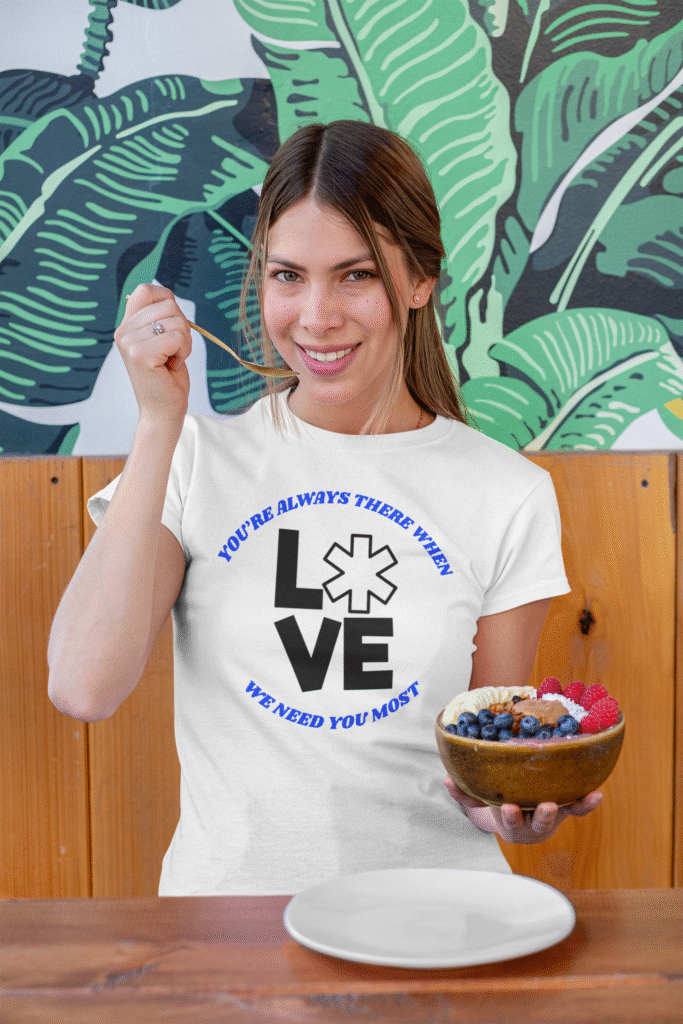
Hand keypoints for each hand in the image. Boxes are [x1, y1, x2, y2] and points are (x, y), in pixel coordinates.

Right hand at [114, 284, 191, 424]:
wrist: (162, 412)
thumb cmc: (167, 377)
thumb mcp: (162, 340)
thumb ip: (160, 318)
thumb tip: (168, 296)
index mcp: (127, 325)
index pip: (146, 290)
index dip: (168, 300)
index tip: (172, 326)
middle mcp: (123, 331)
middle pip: (168, 304)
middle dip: (183, 327)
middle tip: (174, 350)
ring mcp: (129, 342)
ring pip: (176, 320)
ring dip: (185, 342)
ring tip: (172, 359)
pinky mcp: (140, 354)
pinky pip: (176, 337)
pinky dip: (183, 352)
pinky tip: (172, 366)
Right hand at [444, 777, 601, 844]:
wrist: (520, 817)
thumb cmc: (496, 804)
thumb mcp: (478, 802)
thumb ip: (463, 794)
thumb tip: (447, 779)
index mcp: (513, 823)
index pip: (511, 822)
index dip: (510, 817)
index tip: (507, 806)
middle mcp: (534, 823)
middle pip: (540, 823)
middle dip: (542, 816)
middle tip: (545, 806)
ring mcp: (553, 815)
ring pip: (562, 815)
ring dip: (568, 808)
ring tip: (571, 798)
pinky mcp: (567, 805)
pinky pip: (579, 807)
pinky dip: (588, 802)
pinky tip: (596, 793)